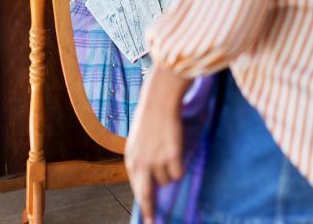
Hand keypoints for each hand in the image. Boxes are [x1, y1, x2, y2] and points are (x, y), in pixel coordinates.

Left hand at [125, 66, 190, 221]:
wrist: (159, 101)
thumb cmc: (150, 120)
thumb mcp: (138, 143)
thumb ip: (141, 162)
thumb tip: (149, 183)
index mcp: (131, 161)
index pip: (137, 190)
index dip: (144, 206)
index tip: (149, 220)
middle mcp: (141, 163)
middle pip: (147, 195)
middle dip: (151, 210)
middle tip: (153, 222)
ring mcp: (156, 160)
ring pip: (167, 181)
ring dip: (170, 172)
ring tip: (169, 153)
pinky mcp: (172, 155)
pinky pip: (179, 173)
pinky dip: (180, 167)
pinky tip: (176, 152)